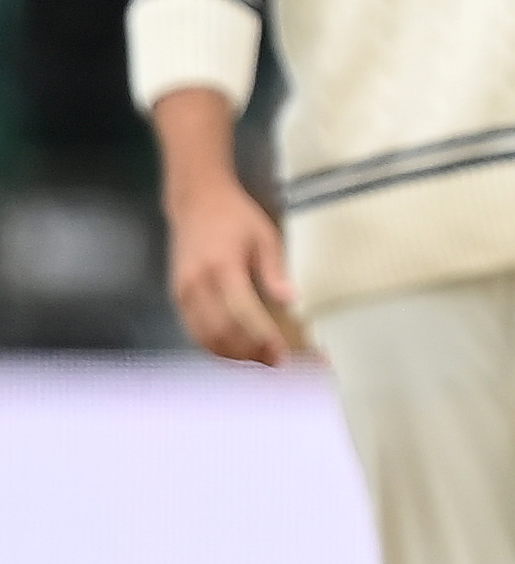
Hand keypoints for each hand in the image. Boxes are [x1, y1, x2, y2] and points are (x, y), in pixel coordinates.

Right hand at [167, 167, 297, 364]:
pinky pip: (192, 330)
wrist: (196, 200)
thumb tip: (290, 299)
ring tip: (258, 361)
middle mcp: (197, 284)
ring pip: (203, 336)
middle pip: (221, 332)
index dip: (261, 338)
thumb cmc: (235, 216)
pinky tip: (234, 351)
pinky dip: (213, 346)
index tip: (280, 354)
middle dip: (248, 353)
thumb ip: (275, 270)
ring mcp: (182, 292)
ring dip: (231, 355)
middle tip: (274, 363)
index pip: (243, 314)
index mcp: (222, 267)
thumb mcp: (265, 236)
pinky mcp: (176, 296)